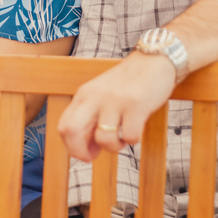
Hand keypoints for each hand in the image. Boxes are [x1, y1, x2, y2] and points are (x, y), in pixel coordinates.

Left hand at [58, 52, 176, 160]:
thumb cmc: (128, 83)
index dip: (71, 146)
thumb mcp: (101, 95)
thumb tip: (87, 151)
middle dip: (80, 151)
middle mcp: (95, 97)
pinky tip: (137, 128)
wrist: (154, 60)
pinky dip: (133, 140)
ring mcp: (115, 101)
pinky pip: (130, 137)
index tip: (85, 153)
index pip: (64, 126)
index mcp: (84, 95)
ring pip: (104, 139)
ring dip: (114, 147)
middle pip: (72, 131)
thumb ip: (91, 118)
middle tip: (94, 156)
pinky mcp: (136, 106)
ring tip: (122, 138)